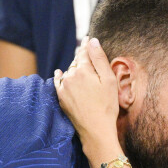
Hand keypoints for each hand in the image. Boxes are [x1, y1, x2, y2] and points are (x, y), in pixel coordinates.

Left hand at [54, 38, 119, 154]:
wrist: (96, 129)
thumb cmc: (107, 105)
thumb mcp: (109, 80)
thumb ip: (99, 59)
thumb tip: (92, 41)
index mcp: (83, 70)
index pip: (84, 52)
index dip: (87, 45)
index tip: (88, 38)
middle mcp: (70, 76)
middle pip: (76, 61)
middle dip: (81, 55)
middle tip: (84, 48)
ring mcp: (64, 88)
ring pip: (68, 71)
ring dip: (73, 66)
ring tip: (77, 62)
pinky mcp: (61, 98)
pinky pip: (58, 82)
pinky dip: (59, 76)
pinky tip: (59, 73)